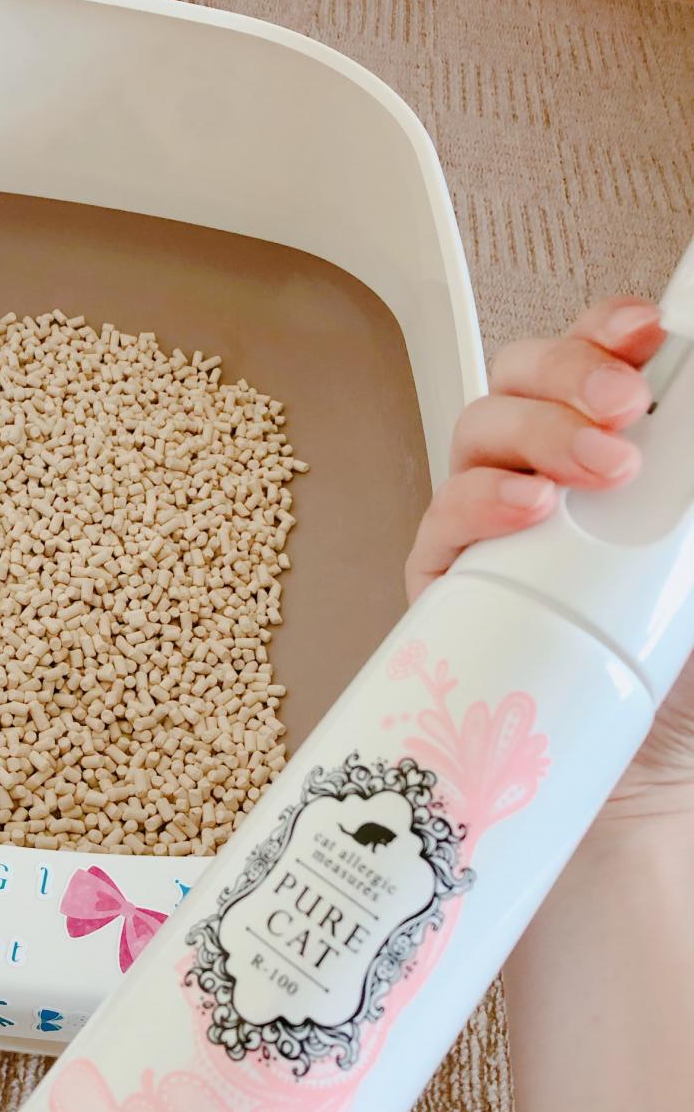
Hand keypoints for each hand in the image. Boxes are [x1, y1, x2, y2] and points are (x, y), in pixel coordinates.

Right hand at [405, 297, 693, 817]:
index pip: (590, 367)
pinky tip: (529, 511)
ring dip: (538, 431)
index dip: (606, 331)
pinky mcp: (443, 587)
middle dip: (571, 373)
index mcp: (605, 462)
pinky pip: (441, 522)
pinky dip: (480, 501)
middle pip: (522, 380)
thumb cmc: (684, 677)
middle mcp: (541, 482)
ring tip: (599, 471)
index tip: (651, 331)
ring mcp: (486, 530)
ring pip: (478, 432)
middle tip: (627, 408)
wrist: (640, 780)